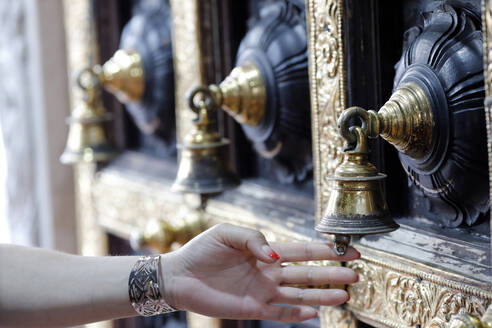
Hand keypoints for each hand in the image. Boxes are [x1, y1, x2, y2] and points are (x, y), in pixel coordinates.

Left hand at [161, 223, 359, 322]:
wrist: (179, 275)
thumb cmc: (202, 250)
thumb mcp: (227, 233)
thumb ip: (253, 239)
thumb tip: (275, 256)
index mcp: (264, 251)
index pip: (301, 250)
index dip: (324, 250)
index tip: (346, 249)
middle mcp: (269, 272)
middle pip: (307, 273)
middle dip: (331, 273)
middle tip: (355, 273)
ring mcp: (262, 291)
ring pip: (299, 294)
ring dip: (322, 295)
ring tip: (345, 295)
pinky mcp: (252, 308)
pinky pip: (280, 313)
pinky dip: (297, 315)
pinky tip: (314, 314)